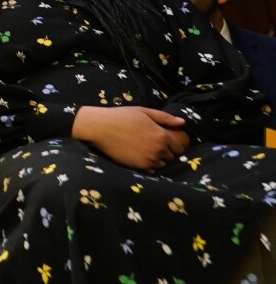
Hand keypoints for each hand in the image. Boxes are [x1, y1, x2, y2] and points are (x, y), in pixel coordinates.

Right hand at [73, 105, 189, 169]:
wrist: (100, 128)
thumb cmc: (121, 116)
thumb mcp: (143, 112)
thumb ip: (165, 118)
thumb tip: (183, 122)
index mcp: (162, 136)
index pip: (179, 148)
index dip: (173, 145)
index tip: (165, 142)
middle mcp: (159, 150)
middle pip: (171, 157)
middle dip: (165, 152)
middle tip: (153, 146)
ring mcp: (149, 160)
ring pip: (162, 165)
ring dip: (158, 160)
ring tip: (146, 152)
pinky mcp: (139, 168)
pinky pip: (152, 171)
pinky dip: (149, 166)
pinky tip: (140, 157)